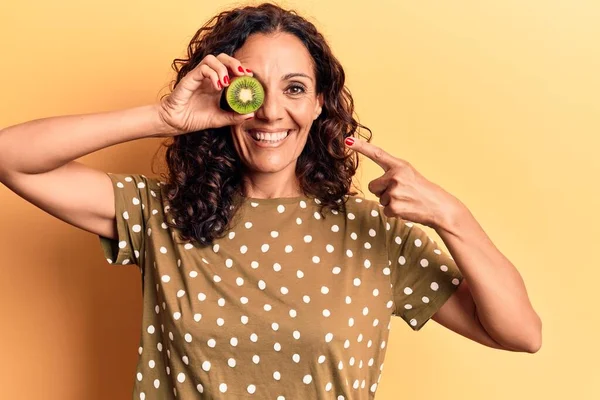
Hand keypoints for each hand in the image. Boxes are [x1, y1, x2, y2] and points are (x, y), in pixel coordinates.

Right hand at [155, 53, 254, 136]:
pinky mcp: (190, 78)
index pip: (230, 68)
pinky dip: (212, 74)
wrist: (176, 123)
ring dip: (222, 68)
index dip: (241, 69)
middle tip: (243, 74)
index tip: (250, 77)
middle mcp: (208, 77)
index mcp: (217, 84)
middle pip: (222, 57)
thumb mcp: (220, 119)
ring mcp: (199, 76)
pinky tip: (217, 87)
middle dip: (234, 62)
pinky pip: (202, 68)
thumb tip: (251, 114)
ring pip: (212, 58)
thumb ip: (234, 117)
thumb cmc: (195, 119)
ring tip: (226, 83)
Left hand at [346, 137, 464, 228]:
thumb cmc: (422, 191)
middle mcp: (395, 176)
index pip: (377, 154)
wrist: (439, 207)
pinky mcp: (394, 206)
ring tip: (407, 200)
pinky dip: (394, 213)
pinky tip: (407, 209)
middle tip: (402, 193)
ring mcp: (394, 192)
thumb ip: (392, 174)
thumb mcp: (409, 174)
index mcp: (399, 165)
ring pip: (380, 199)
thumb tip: (375, 186)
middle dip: (383, 192)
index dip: (361, 147)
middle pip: (373, 186)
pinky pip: (384, 210)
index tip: (348, 140)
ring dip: (391, 203)